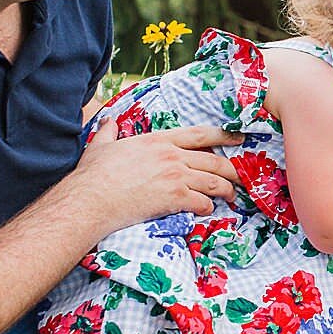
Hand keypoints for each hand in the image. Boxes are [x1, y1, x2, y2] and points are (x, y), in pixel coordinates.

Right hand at [72, 124, 241, 229]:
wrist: (91, 199)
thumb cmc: (93, 175)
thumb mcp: (101, 146)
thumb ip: (109, 133)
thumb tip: (109, 122)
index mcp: (158, 140)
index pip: (199, 134)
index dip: (223, 135)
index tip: (238, 137)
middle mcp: (172, 156)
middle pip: (214, 159)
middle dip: (232, 169)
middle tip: (241, 176)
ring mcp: (175, 176)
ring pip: (214, 182)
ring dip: (225, 191)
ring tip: (230, 197)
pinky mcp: (175, 197)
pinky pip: (202, 202)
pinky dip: (208, 208)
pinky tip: (206, 211)